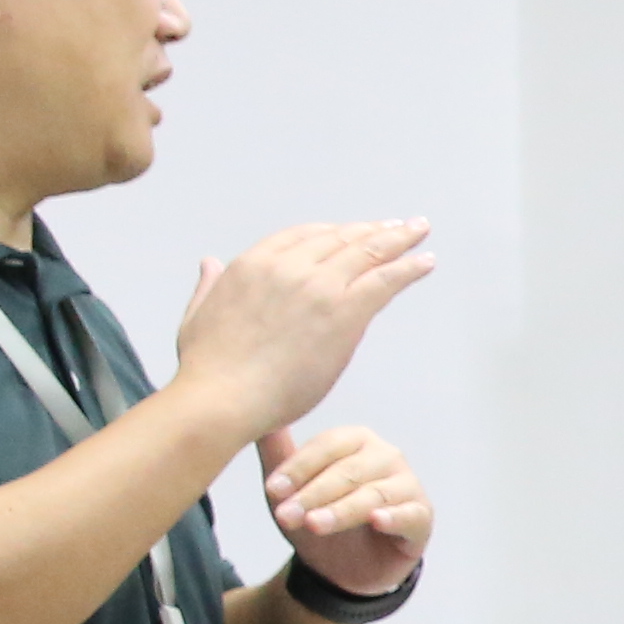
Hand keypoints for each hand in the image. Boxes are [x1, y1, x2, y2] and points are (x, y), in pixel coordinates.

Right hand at [171, 221, 434, 443]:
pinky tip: (425, 262)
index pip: (304, 235)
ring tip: (419, 231)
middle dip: (372, 230)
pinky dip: (409, 267)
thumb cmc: (207, 370)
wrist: (221, 398)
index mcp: (253, 264)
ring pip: (368, 252)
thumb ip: (209, 286)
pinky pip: (385, 280)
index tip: (352, 232)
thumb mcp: (197, 316)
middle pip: (341, 238)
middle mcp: (288, 266)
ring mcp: (318, 286)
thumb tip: (209, 263)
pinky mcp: (343, 312)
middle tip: (397, 226)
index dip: (334, 232)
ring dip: (399, 239)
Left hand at [259, 421, 430, 597]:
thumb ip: (277, 455)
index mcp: (356, 441)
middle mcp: (386, 456)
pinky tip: (376, 521)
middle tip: (286, 515)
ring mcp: (407, 485)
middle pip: (350, 470)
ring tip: (315, 525)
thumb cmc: (319, 518)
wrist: (341, 570)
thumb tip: (257, 415)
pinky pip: (410, 514)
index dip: (299, 467)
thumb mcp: (290, 492)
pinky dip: (394, 516)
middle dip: (315, 494)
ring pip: (374, 494)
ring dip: (342, 510)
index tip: (272, 490)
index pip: (328, 445)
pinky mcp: (421, 517)